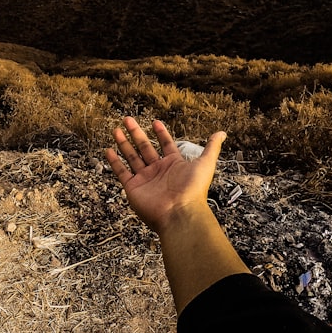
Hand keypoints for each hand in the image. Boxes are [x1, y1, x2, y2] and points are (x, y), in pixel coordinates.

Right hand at [105, 117, 225, 234]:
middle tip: (127, 119)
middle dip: (136, 133)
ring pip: (131, 157)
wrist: (179, 213)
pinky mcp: (133, 187)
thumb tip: (222, 133)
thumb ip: (212, 148)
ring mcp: (145, 178)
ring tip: (116, 129)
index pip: (166, 144)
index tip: (155, 122)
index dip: (161, 133)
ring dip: (123, 143)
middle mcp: (158, 170)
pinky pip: (121, 172)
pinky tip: (109, 150)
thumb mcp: (205, 164)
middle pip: (144, 147)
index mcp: (173, 164)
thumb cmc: (193, 190)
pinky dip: (114, 162)